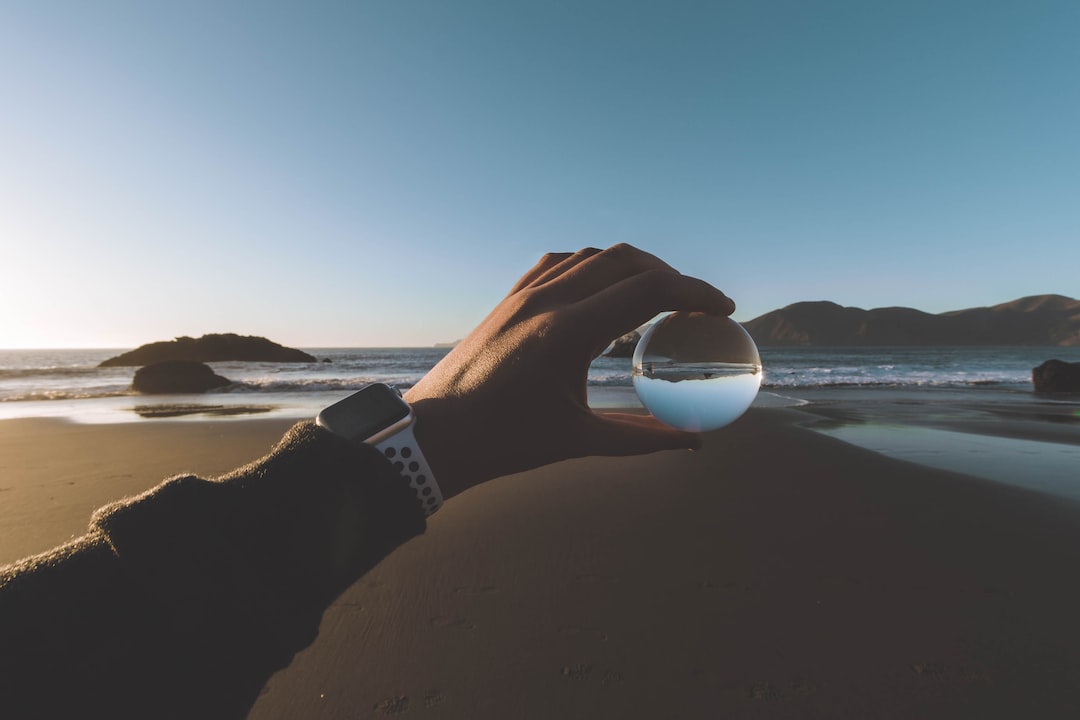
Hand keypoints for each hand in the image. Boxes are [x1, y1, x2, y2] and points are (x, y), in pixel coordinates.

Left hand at [404, 244, 735, 499]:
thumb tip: (694, 442)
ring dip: (632, 266)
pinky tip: (603, 287)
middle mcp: (546, 303)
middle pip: (626, 261)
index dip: (695, 293)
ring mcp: (523, 296)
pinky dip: (592, 266)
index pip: (648, 291)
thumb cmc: (505, 443)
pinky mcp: (507, 300)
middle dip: (671, 275)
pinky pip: (557, 264)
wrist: (434, 437)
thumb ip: (643, 438)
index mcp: (568, 334)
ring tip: (656, 293)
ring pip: (591, 257)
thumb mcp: (580, 441)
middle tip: (696, 303)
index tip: (723, 308)